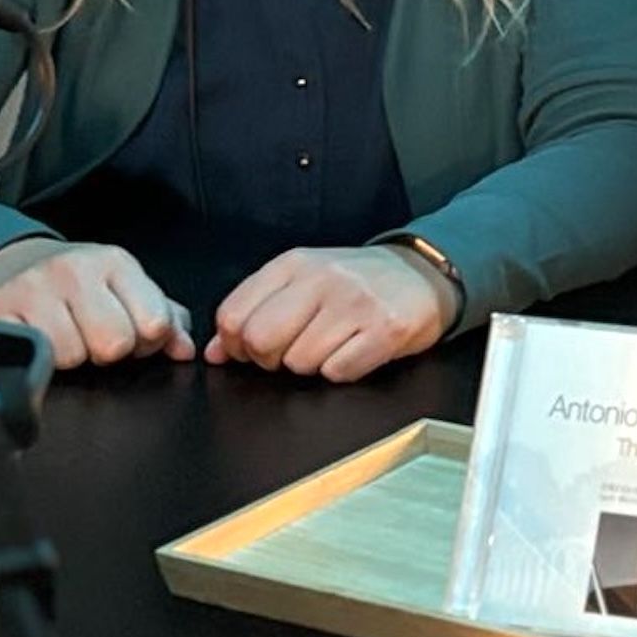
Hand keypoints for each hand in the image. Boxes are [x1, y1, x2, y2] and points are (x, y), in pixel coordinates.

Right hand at [0, 237, 195, 370]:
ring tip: (67, 337)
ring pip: (72, 356)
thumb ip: (165, 317)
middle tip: (96, 339)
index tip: (135, 338)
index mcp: (116, 264)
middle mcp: (76, 270)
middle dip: (108, 352)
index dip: (148, 342)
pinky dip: (39, 359)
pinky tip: (42, 340)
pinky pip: (33, 357)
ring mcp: (35, 289)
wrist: (13, 263)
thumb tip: (185, 349)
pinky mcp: (0, 310)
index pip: (153, 323)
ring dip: (72, 357)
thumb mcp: (126, 287)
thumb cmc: (78, 282)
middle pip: (114, 343)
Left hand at [204, 243, 456, 382]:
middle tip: (290, 353)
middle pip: (260, 340)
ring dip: (310, 366)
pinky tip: (354, 351)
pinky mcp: (385, 330)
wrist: (422, 274)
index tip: (253, 348)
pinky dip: (342, 371)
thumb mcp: (302, 281)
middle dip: (269, 360)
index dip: (236, 345)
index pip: (234, 314)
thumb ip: (255, 309)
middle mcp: (322, 278)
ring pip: (299, 362)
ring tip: (331, 346)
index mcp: (294, 264)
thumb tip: (214, 352)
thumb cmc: (356, 282)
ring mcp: (355, 303)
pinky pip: (338, 372)